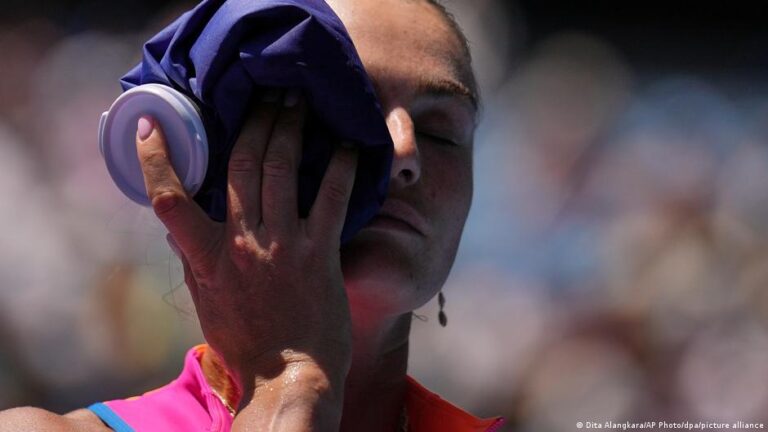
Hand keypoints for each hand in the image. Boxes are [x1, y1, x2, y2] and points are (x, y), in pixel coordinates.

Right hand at [135, 89, 356, 403]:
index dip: (156, 158)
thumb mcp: (206, 302)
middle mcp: (241, 243)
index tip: (151, 124)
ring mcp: (283, 245)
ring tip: (296, 101)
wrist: (289, 377)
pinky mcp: (320, 253)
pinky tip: (345, 144)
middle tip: (265, 93)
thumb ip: (195, 260)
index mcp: (206, 257)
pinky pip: (330, 198)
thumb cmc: (247, 343)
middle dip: (253, 120)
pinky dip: (339, 166)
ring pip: (280, 169)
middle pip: (240, 164)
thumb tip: (181, 228)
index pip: (169, 199)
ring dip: (289, 128)